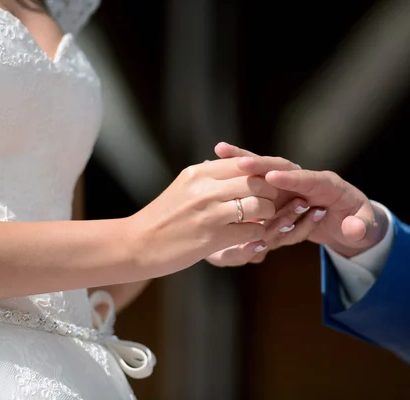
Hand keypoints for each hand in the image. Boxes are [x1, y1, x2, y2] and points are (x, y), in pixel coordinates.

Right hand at [128, 158, 288, 273]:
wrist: (136, 245)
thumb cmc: (162, 218)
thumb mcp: (183, 187)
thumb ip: (207, 175)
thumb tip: (229, 162)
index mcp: (199, 172)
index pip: (244, 162)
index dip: (264, 172)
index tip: (273, 182)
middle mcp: (205, 188)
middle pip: (257, 181)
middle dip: (271, 193)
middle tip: (273, 203)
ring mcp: (210, 213)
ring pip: (259, 205)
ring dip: (267, 215)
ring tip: (264, 221)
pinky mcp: (212, 237)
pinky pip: (251, 231)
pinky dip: (258, 235)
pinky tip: (254, 238)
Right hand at [212, 143, 388, 258]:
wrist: (351, 221)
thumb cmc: (361, 223)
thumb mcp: (366, 227)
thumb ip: (362, 227)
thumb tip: (355, 228)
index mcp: (330, 185)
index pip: (309, 180)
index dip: (291, 178)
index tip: (273, 176)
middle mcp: (307, 181)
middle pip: (280, 168)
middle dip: (258, 162)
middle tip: (234, 157)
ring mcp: (292, 186)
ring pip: (265, 172)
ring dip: (244, 161)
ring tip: (221, 150)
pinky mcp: (280, 193)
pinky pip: (258, 181)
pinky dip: (241, 169)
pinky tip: (219, 155)